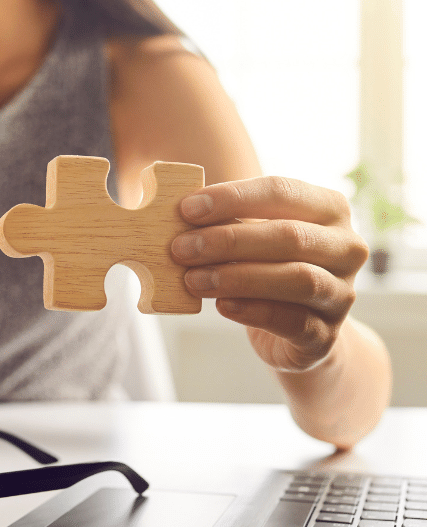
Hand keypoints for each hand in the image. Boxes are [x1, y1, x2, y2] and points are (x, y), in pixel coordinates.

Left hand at [170, 176, 368, 371]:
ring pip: (297, 279)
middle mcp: (346, 248)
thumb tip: (181, 212)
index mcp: (329, 209)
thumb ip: (225, 221)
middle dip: (229, 240)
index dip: (232, 197)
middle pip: (290, 236)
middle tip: (180, 248)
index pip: (282, 192)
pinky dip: (253, 311)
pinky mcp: (327, 334)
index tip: (187, 209)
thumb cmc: (268, 267)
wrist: (298, 331)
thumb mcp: (251, 237)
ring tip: (192, 279)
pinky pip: (293, 321)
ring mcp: (342, 293)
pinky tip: (221, 305)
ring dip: (237, 277)